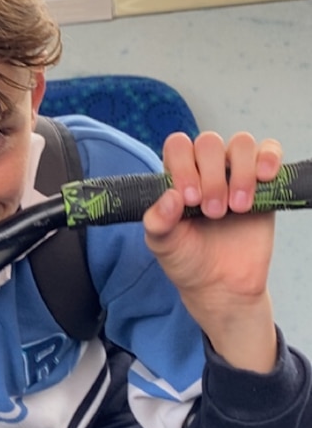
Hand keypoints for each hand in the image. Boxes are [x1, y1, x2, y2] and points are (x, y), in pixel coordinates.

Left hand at [142, 131, 282, 371]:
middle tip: (213, 212)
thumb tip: (170, 197)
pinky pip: (270, 152)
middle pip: (209, 142)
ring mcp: (235, 173)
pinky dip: (269, 158)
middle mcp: (205, 169)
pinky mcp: (263, 184)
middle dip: (212, 176)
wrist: (221, 285)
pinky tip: (264, 177)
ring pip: (241, 144)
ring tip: (237, 207)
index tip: (189, 199)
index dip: (183, 165)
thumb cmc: (187, 259)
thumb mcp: (162, 243)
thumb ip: (157, 220)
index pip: (178, 145)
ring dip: (240, 173)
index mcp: (176, 176)